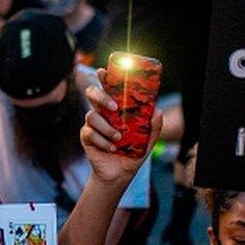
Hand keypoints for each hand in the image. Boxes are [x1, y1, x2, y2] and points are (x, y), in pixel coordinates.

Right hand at [80, 68, 162, 185]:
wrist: (120, 173)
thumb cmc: (132, 153)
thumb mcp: (147, 140)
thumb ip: (153, 127)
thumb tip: (157, 111)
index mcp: (115, 108)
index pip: (107, 88)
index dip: (103, 77)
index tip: (104, 71)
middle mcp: (102, 113)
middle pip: (92, 94)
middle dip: (101, 97)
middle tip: (114, 107)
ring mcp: (92, 124)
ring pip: (91, 115)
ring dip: (106, 127)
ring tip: (119, 138)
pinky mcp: (86, 137)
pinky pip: (89, 132)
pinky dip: (102, 141)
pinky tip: (111, 148)